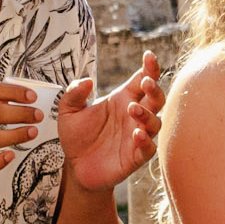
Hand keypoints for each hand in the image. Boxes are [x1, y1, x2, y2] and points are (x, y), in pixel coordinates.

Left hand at [57, 50, 166, 192]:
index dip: (149, 68)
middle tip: (146, 83)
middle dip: (155, 89)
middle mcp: (134, 116)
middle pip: (156, 99)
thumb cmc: (77, 137)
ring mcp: (137, 136)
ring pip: (155, 122)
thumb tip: (87, 81)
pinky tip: (136, 135)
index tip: (148, 55)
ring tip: (133, 109)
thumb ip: (74, 94)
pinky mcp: (136, 157)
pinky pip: (148, 148)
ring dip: (148, 114)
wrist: (75, 167)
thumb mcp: (68, 112)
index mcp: (122, 100)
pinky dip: (145, 141)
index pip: (142, 80)